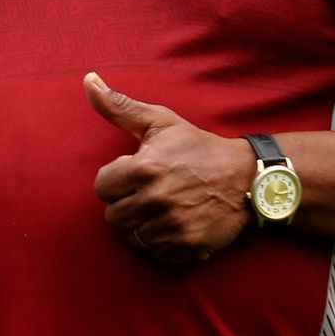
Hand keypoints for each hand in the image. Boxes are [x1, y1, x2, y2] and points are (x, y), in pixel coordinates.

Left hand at [85, 72, 251, 263]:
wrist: (247, 177)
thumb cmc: (198, 147)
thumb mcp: (160, 121)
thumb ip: (119, 106)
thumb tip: (88, 80)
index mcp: (144, 168)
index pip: (101, 188)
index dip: (115, 181)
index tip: (134, 175)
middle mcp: (156, 200)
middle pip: (113, 217)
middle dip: (126, 204)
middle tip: (147, 193)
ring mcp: (173, 226)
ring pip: (132, 238)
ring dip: (141, 225)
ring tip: (159, 209)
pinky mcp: (188, 246)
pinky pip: (155, 255)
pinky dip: (160, 244)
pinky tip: (172, 225)